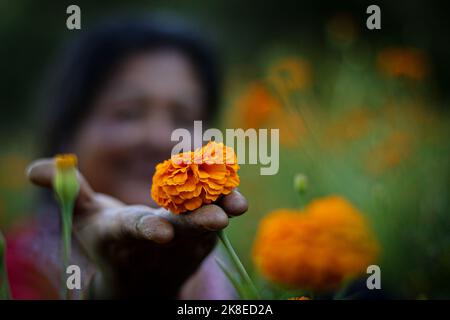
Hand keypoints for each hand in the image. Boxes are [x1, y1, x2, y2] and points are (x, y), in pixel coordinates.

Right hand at [26, 158, 247, 297]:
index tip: (161, 231)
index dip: (147, 228)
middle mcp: (160, 241)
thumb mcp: (87, 219)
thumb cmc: (109, 242)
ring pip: (206, 222)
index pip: (136, 230)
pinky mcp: (205, 236)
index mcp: (126, 236)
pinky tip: (236, 189)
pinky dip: (227, 202)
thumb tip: (34, 169)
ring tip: (237, 203)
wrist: (141, 277)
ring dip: (222, 210)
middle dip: (196, 223)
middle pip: (180, 230)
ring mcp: (186, 240)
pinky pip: (218, 214)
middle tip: (217, 218)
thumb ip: (69, 191)